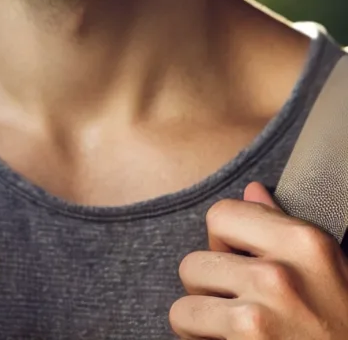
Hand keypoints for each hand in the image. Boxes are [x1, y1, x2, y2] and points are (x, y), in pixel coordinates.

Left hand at [169, 182, 347, 338]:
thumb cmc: (342, 324)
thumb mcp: (327, 270)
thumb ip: (284, 227)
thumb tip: (252, 189)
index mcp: (304, 243)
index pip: (220, 214)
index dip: (223, 241)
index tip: (239, 263)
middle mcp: (279, 275)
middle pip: (194, 262)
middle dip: (209, 288)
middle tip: (238, 306)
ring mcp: (259, 316)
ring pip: (184, 304)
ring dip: (201, 321)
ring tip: (230, 330)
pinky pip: (187, 330)